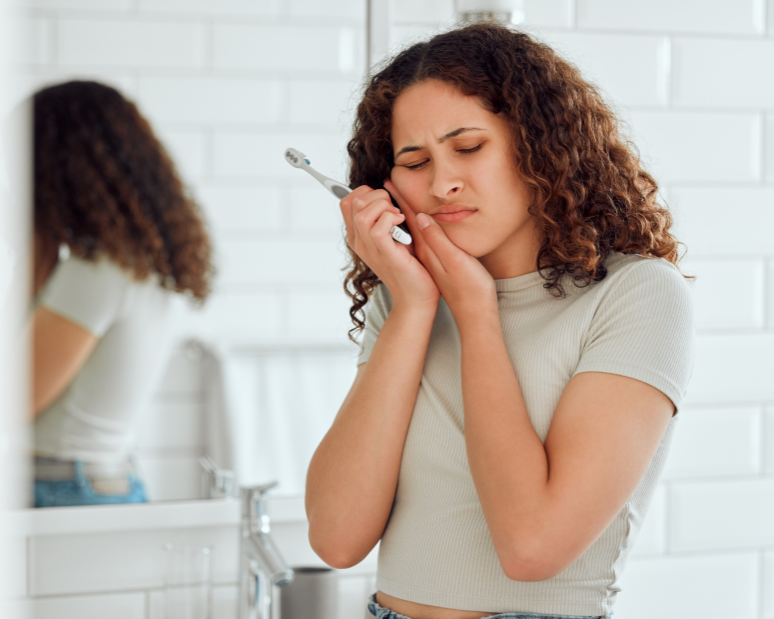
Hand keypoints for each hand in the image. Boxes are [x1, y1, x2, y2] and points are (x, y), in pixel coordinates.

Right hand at [340, 185, 439, 311]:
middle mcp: (359, 242)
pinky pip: (377, 226)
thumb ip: (387, 214)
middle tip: (394, 210)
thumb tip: (388, 184)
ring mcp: (369, 248)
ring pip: (362, 212)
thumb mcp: (395, 234)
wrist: (415, 296)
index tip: (384, 201)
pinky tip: (402, 223)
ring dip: (384, 206)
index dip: (365, 191)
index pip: (346, 202)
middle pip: (353, 202)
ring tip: (398, 217)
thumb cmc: (409, 265)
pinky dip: (392, 218)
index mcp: (358, 236)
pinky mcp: (383, 253)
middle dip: (377, 195)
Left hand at [385, 180, 496, 324]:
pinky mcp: (438, 263)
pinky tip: (419, 221)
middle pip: (409, 221)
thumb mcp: (455, 261)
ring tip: (397, 197)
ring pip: (414, 229)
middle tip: (388, 184)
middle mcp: (426, 251)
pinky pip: (422, 238)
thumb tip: (421, 217)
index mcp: (428, 248)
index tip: (388, 181)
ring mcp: (431, 258)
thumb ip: (438, 239)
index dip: (400, 198)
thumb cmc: (470, 289)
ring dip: (405, 211)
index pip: (410, 217)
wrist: (474, 314)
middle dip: (397, 202)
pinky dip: (417, 225)